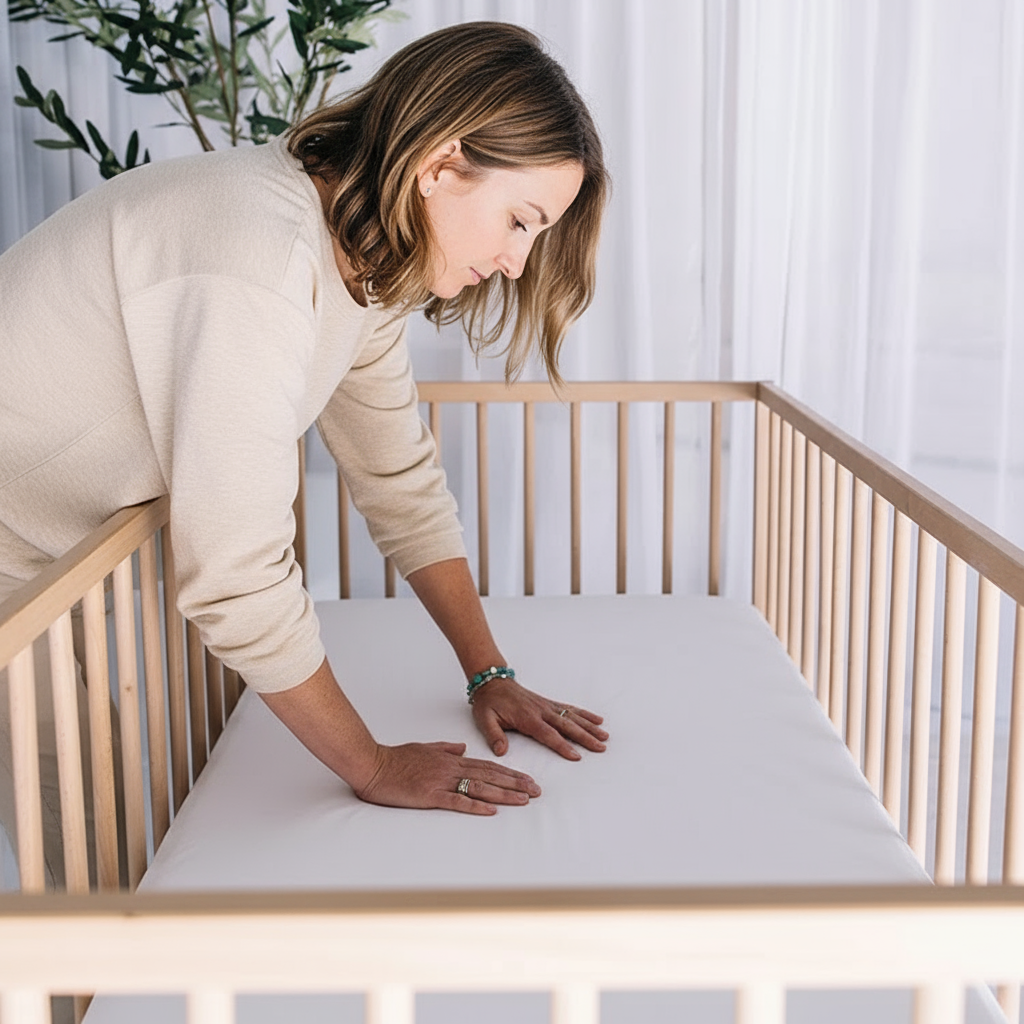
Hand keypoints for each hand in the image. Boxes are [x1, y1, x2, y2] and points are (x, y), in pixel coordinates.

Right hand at [353, 741, 541, 814]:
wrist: (373, 763)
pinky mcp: (430, 795)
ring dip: (504, 794)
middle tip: (537, 791)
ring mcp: (441, 781)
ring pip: (480, 787)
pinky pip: (457, 800)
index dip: (510, 773)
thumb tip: (463, 748)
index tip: (528, 779)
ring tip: (524, 800)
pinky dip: (476, 805)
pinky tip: (491, 810)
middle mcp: (451, 768)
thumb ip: (446, 748)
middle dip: (516, 783)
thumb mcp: (425, 747)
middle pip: (490, 776)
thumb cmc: (397, 758)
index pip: (488, 766)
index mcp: (451, 759)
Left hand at [471, 678, 608, 759]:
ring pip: (572, 717)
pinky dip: (584, 714)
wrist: (492, 683)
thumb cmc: (489, 703)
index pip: (548, 734)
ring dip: (589, 726)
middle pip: (567, 726)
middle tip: (600, 747)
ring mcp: (547, 706)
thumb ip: (494, 736)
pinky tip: (597, 720)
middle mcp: (541, 711)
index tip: (577, 755)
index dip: (563, 745)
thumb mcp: (484, 720)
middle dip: (585, 737)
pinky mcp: (549, 703)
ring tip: (605, 736)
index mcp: (527, 718)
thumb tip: (501, 751)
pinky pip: (569, 708)